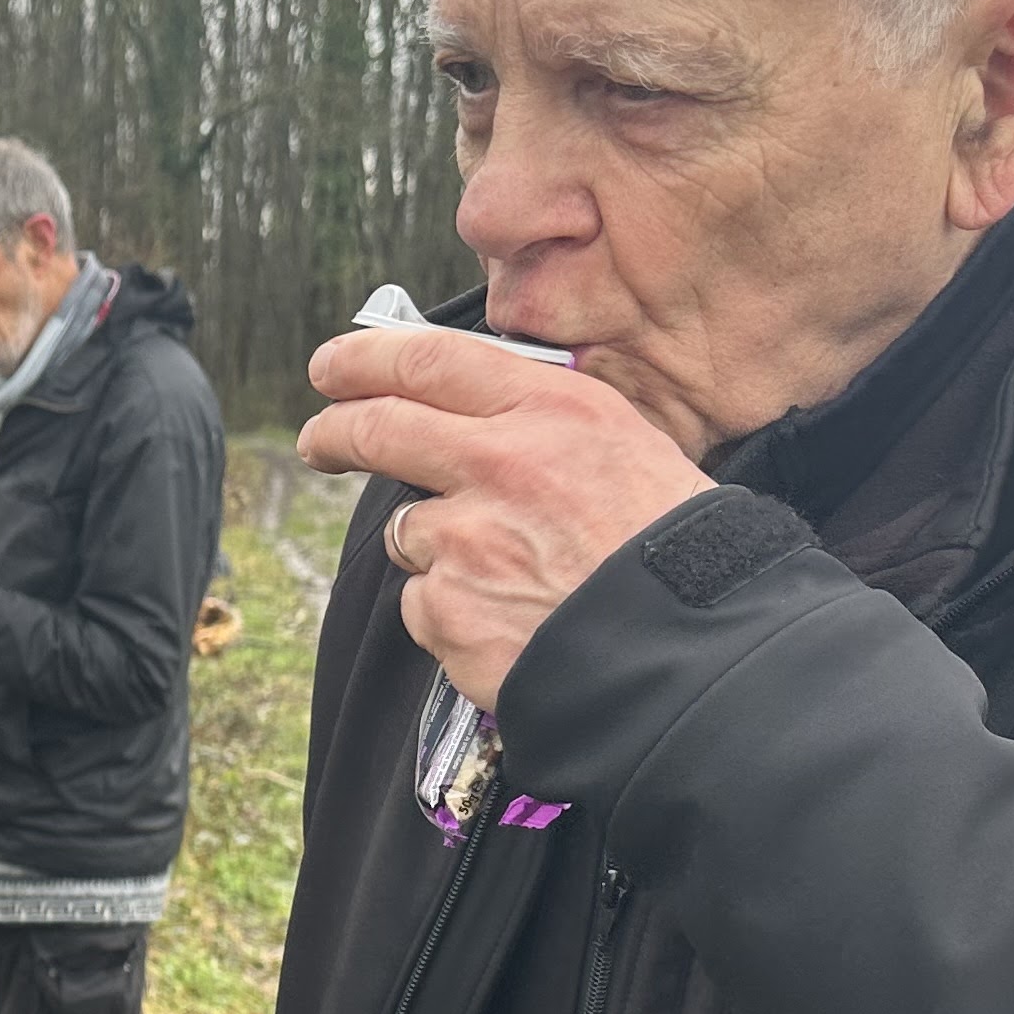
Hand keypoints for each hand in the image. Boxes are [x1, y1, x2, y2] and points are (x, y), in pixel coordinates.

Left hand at [296, 326, 711, 709]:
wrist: (692, 654)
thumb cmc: (670, 551)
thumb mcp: (628, 448)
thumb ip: (544, 425)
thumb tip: (473, 415)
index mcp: (551, 411)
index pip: (428, 360)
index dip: (363, 359)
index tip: (333, 368)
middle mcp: (499, 463)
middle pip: (378, 429)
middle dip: (334, 432)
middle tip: (320, 442)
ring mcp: (465, 540)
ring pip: (407, 531)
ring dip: (437, 549)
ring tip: (512, 576)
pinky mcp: (448, 610)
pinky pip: (424, 603)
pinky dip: (454, 614)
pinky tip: (511, 622)